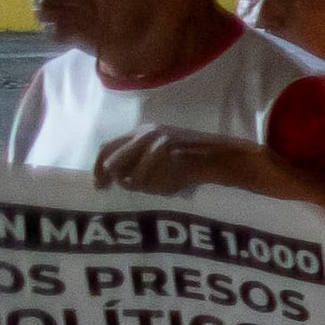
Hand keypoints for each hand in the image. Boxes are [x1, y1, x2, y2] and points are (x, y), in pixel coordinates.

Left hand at [88, 126, 291, 201]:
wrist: (227, 158)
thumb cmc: (195, 165)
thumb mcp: (161, 163)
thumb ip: (138, 167)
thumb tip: (114, 181)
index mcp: (141, 133)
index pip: (106, 148)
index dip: (98, 168)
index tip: (99, 186)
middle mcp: (145, 132)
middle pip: (113, 160)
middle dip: (116, 179)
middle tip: (124, 191)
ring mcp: (157, 138)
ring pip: (131, 172)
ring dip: (141, 186)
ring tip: (159, 189)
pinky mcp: (168, 147)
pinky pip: (149, 174)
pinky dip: (157, 185)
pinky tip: (170, 187)